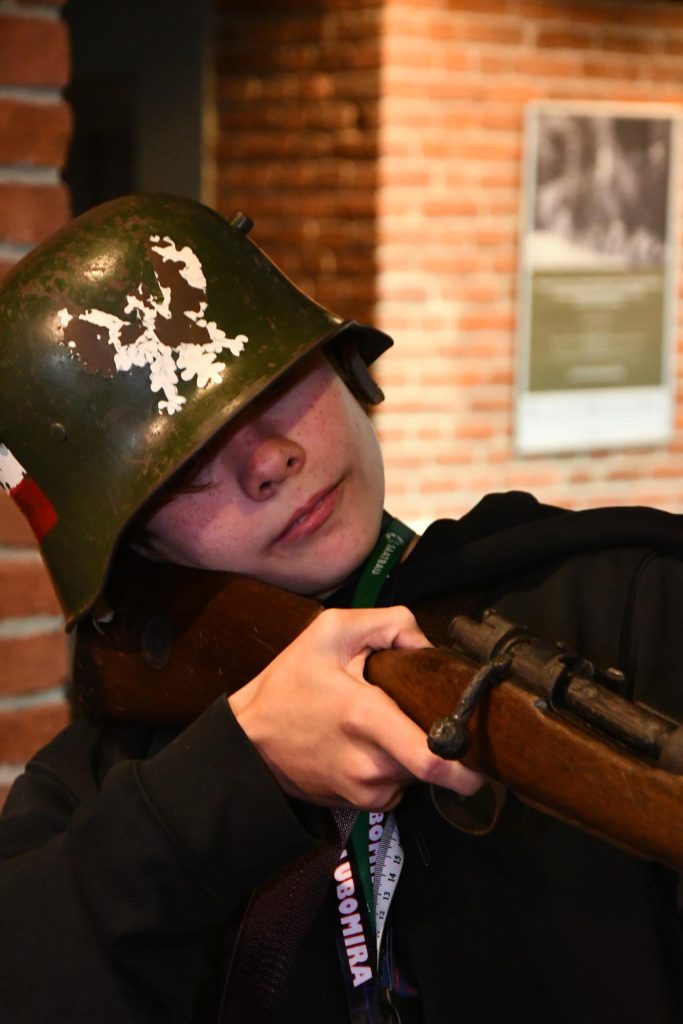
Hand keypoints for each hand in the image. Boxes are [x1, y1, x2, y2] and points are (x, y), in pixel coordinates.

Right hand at [228, 606, 481, 809]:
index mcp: (367, 718)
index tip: (484, 756)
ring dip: (413, 752)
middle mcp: (371, 763)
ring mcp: (364, 790)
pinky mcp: (358, 804)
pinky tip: (368, 746)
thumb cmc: (288, 685)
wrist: (247, 743)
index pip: (433, 760)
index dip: (468, 766)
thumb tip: (428, 646)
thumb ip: (389, 623)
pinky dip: (394, 767)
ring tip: (382, 725)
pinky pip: (396, 786)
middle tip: (423, 713)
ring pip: (416, 774)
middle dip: (439, 740)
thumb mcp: (331, 631)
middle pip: (432, 763)